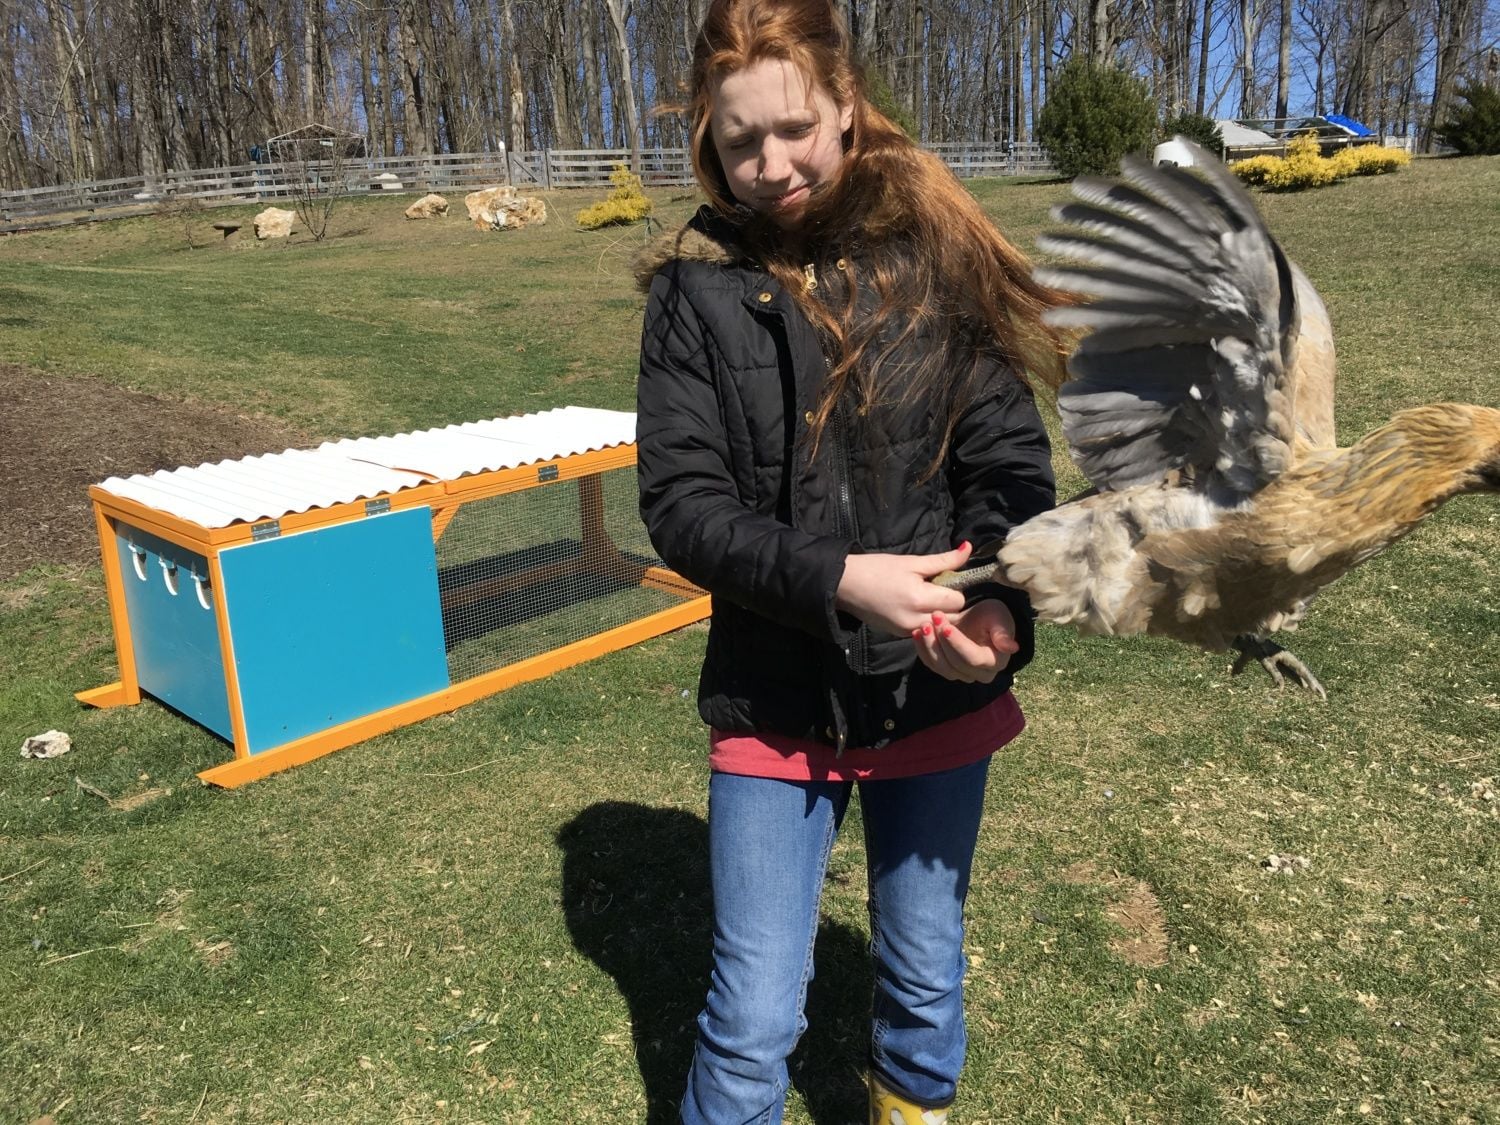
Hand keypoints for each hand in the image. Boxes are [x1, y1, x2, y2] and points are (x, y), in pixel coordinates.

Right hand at [835, 543, 972, 635]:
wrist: (845, 585)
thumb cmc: (877, 568)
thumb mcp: (912, 561)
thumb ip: (944, 560)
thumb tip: (968, 548)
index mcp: (919, 599)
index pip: (957, 601)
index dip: (954, 589)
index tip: (944, 581)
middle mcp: (915, 620)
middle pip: (952, 619)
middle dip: (950, 605)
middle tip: (939, 591)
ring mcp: (907, 631)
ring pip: (939, 628)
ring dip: (940, 615)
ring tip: (928, 600)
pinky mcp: (899, 635)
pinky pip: (924, 631)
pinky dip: (926, 621)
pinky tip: (915, 608)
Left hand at [912, 598, 1019, 682]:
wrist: (980, 617)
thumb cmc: (993, 616)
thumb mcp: (1000, 619)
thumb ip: (1003, 633)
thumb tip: (1012, 648)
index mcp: (994, 662)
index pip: (972, 658)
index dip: (958, 644)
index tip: (946, 626)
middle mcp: (979, 673)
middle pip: (955, 664)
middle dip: (942, 641)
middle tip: (933, 618)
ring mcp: (961, 674)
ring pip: (942, 667)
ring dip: (930, 647)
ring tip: (923, 625)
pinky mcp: (946, 669)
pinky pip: (931, 664)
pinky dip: (922, 650)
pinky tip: (916, 633)